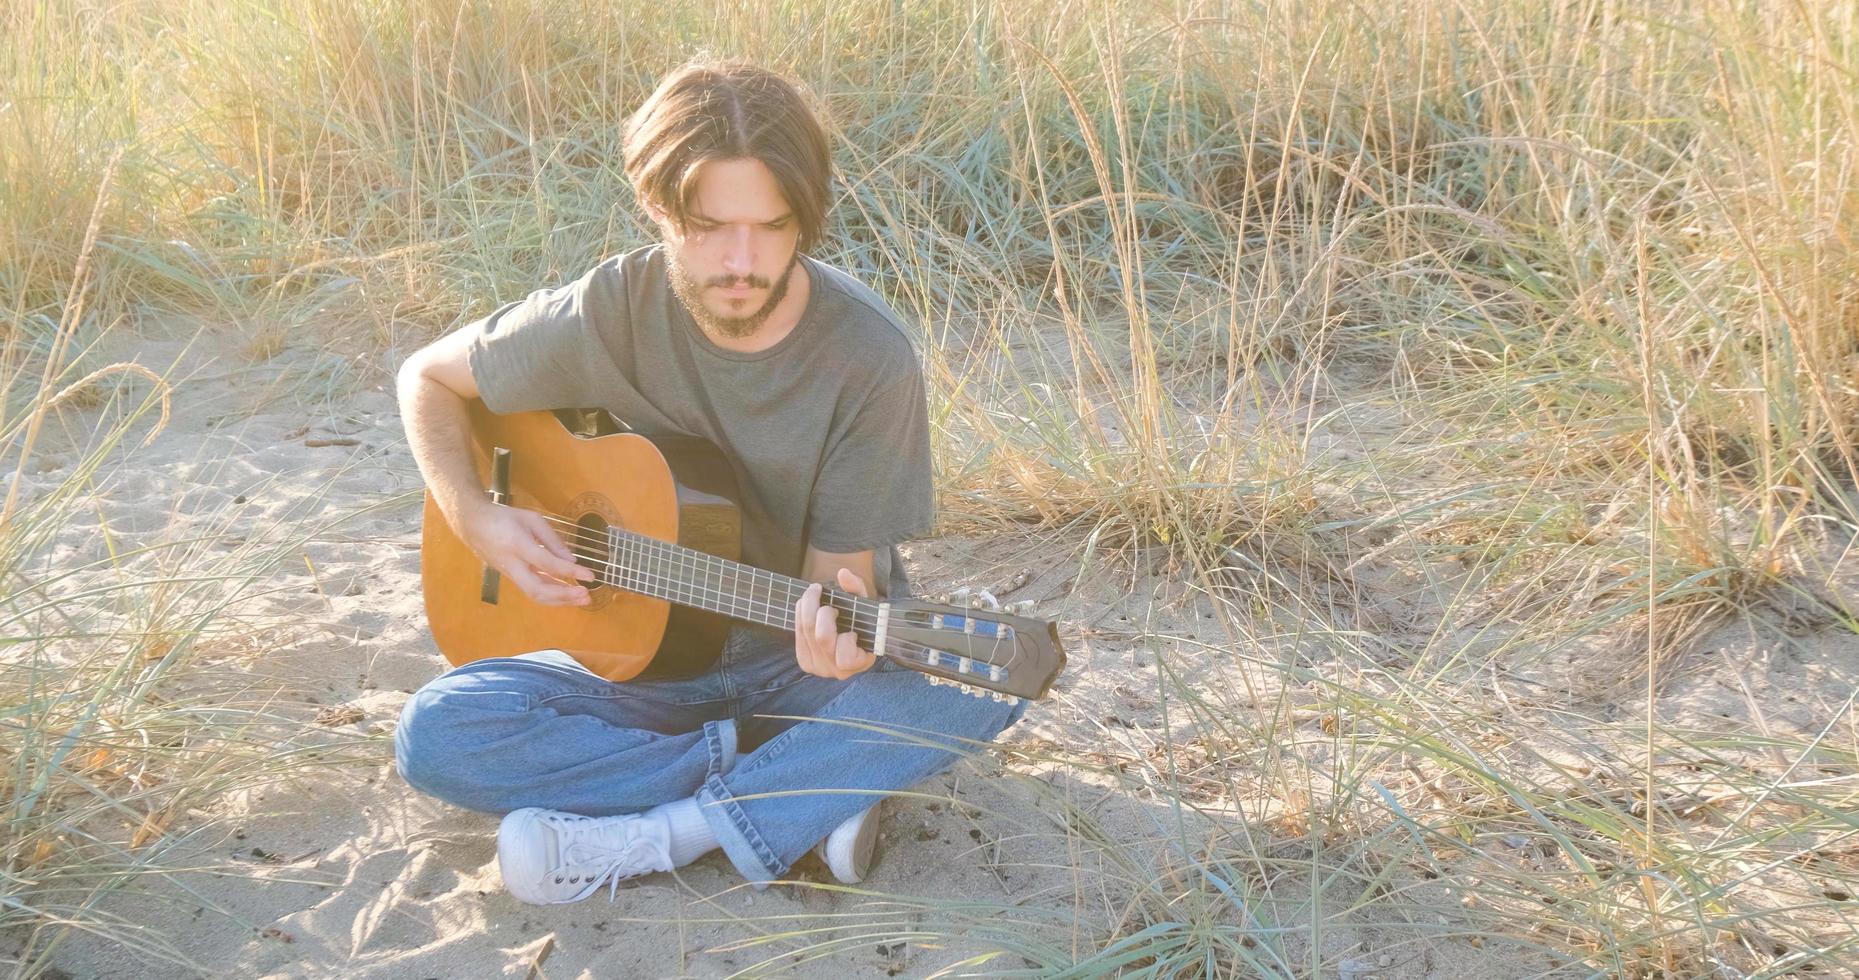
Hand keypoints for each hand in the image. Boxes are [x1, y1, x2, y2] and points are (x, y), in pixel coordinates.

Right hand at [459, 502, 594, 605]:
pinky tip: (566, 592)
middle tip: (586, 595)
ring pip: (535, 595)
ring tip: (581, 598)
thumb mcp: (532, 519)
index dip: (570, 572)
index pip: (548, 564)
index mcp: (518, 545)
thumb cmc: (504, 517)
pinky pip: (532, 590)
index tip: (590, 575)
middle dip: (564, 596)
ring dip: (560, 600)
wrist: (473, 524)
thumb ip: (552, 540)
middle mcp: (513, 565)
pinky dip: (551, 595)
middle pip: (538, 590)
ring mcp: (510, 574)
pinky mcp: (511, 578)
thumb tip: (571, 560)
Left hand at [794, 568, 873, 679]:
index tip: (840, 614)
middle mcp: (839, 671)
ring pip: (806, 634)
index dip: (844, 636)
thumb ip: (857, 589)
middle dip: (819, 609)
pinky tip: (806, 608)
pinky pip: (798, 637)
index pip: (845, 656)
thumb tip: (843, 573)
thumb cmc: (862, 621)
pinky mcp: (806, 663)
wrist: (850, 636)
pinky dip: (799, 618)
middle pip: (822, 638)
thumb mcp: (865, 604)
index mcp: (860, 662)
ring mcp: (820, 669)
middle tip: (819, 591)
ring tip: (813, 594)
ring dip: (806, 608)